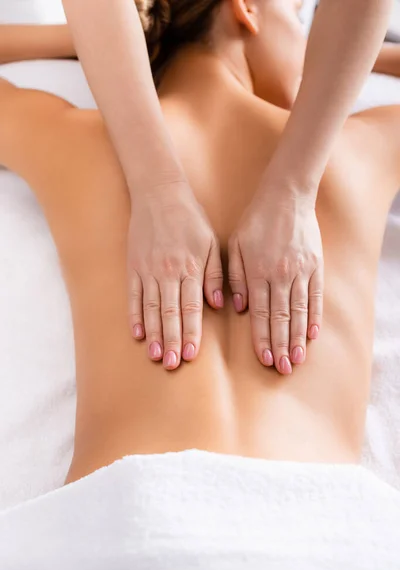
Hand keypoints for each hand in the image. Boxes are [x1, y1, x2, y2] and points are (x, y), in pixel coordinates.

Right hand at [128, 180, 222, 369]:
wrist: (159, 193)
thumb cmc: (190, 219)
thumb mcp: (211, 243)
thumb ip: (215, 274)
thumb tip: (218, 304)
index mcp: (189, 268)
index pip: (191, 307)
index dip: (191, 332)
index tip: (191, 354)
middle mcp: (167, 272)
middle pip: (170, 314)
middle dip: (171, 340)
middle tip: (171, 363)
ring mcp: (147, 270)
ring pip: (151, 309)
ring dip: (153, 334)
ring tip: (154, 355)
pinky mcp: (133, 266)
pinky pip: (133, 296)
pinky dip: (135, 315)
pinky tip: (136, 333)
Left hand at [228, 188, 322, 374]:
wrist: (286, 197)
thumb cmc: (256, 222)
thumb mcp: (235, 245)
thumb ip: (235, 277)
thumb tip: (237, 307)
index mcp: (258, 272)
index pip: (260, 314)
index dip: (262, 338)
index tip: (263, 358)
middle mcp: (280, 276)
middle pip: (280, 318)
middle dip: (280, 346)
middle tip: (281, 368)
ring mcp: (300, 272)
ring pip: (299, 312)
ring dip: (298, 338)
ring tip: (297, 359)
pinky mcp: (315, 266)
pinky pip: (315, 297)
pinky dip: (314, 316)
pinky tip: (313, 334)